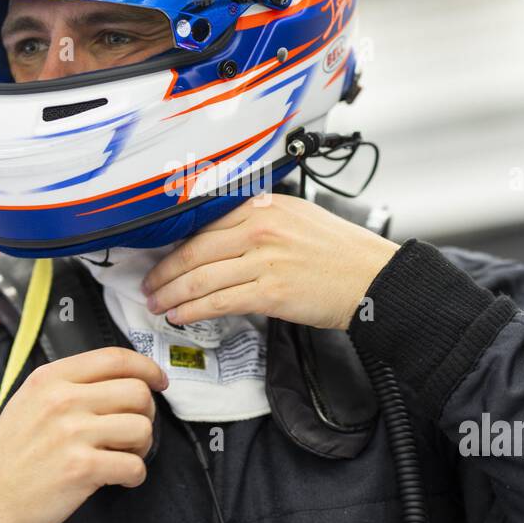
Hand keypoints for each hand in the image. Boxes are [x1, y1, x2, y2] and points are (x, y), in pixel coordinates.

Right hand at [0, 347, 167, 522]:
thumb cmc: (13, 454)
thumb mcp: (29, 402)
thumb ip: (69, 384)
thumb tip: (121, 377)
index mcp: (50, 378)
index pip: (114, 358)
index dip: (146, 368)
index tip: (158, 381)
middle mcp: (61, 400)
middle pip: (137, 392)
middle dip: (146, 413)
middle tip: (133, 431)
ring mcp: (71, 434)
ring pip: (142, 427)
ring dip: (143, 446)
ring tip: (124, 455)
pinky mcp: (81, 468)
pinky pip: (134, 465)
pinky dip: (135, 475)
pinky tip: (120, 478)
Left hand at [141, 192, 399, 329]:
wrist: (375, 279)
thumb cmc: (343, 253)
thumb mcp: (300, 218)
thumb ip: (261, 220)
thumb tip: (224, 236)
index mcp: (265, 206)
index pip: (205, 224)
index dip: (175, 244)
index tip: (160, 256)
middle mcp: (260, 228)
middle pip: (195, 250)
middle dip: (164, 272)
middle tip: (148, 285)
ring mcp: (264, 260)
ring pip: (201, 278)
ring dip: (172, 294)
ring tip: (157, 304)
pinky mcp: (270, 292)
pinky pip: (219, 301)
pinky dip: (194, 310)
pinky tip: (180, 315)